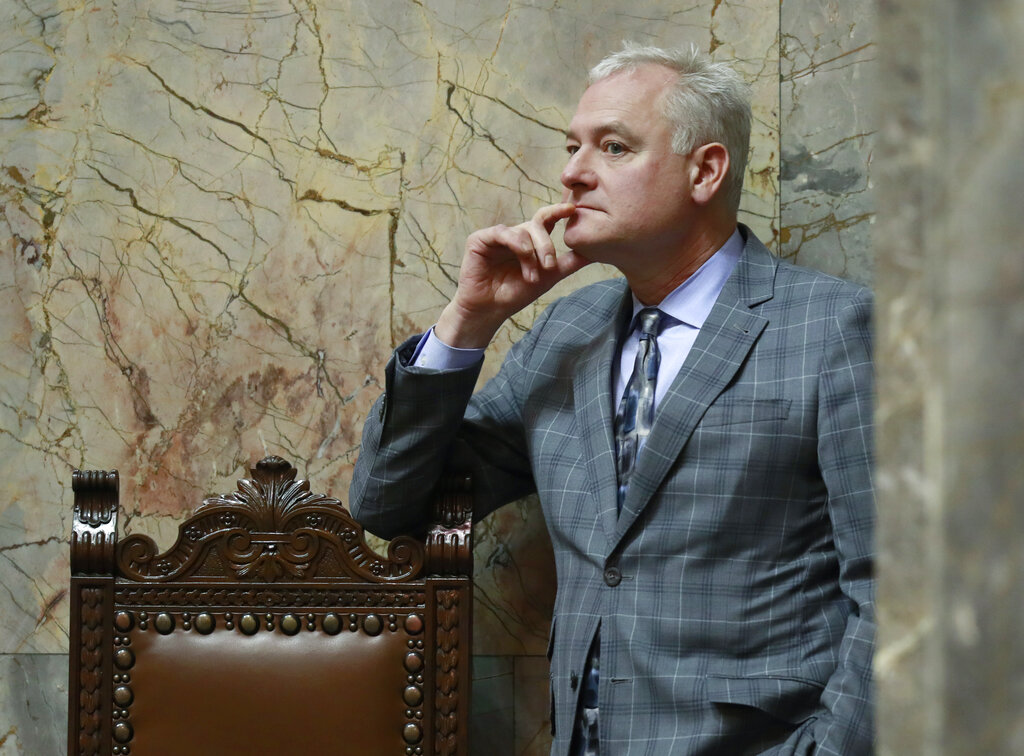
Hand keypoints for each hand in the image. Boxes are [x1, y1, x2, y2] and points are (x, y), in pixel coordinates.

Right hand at [434, 203, 589, 347]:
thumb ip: (569, 263)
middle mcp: (515, 234)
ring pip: (522, 231)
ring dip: (531, 254)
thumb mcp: (549, 277)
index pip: (547, 220)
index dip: (559, 211)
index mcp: (530, 240)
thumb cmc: (516, 293)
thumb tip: (594, 252)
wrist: (491, 310)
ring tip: (531, 277)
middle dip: (547, 245)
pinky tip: (521, 259)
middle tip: (549, 266)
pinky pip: (502, 232)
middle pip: (538, 224)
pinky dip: (516, 245)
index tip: (573, 208)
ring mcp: (497, 235)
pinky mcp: (480, 239)